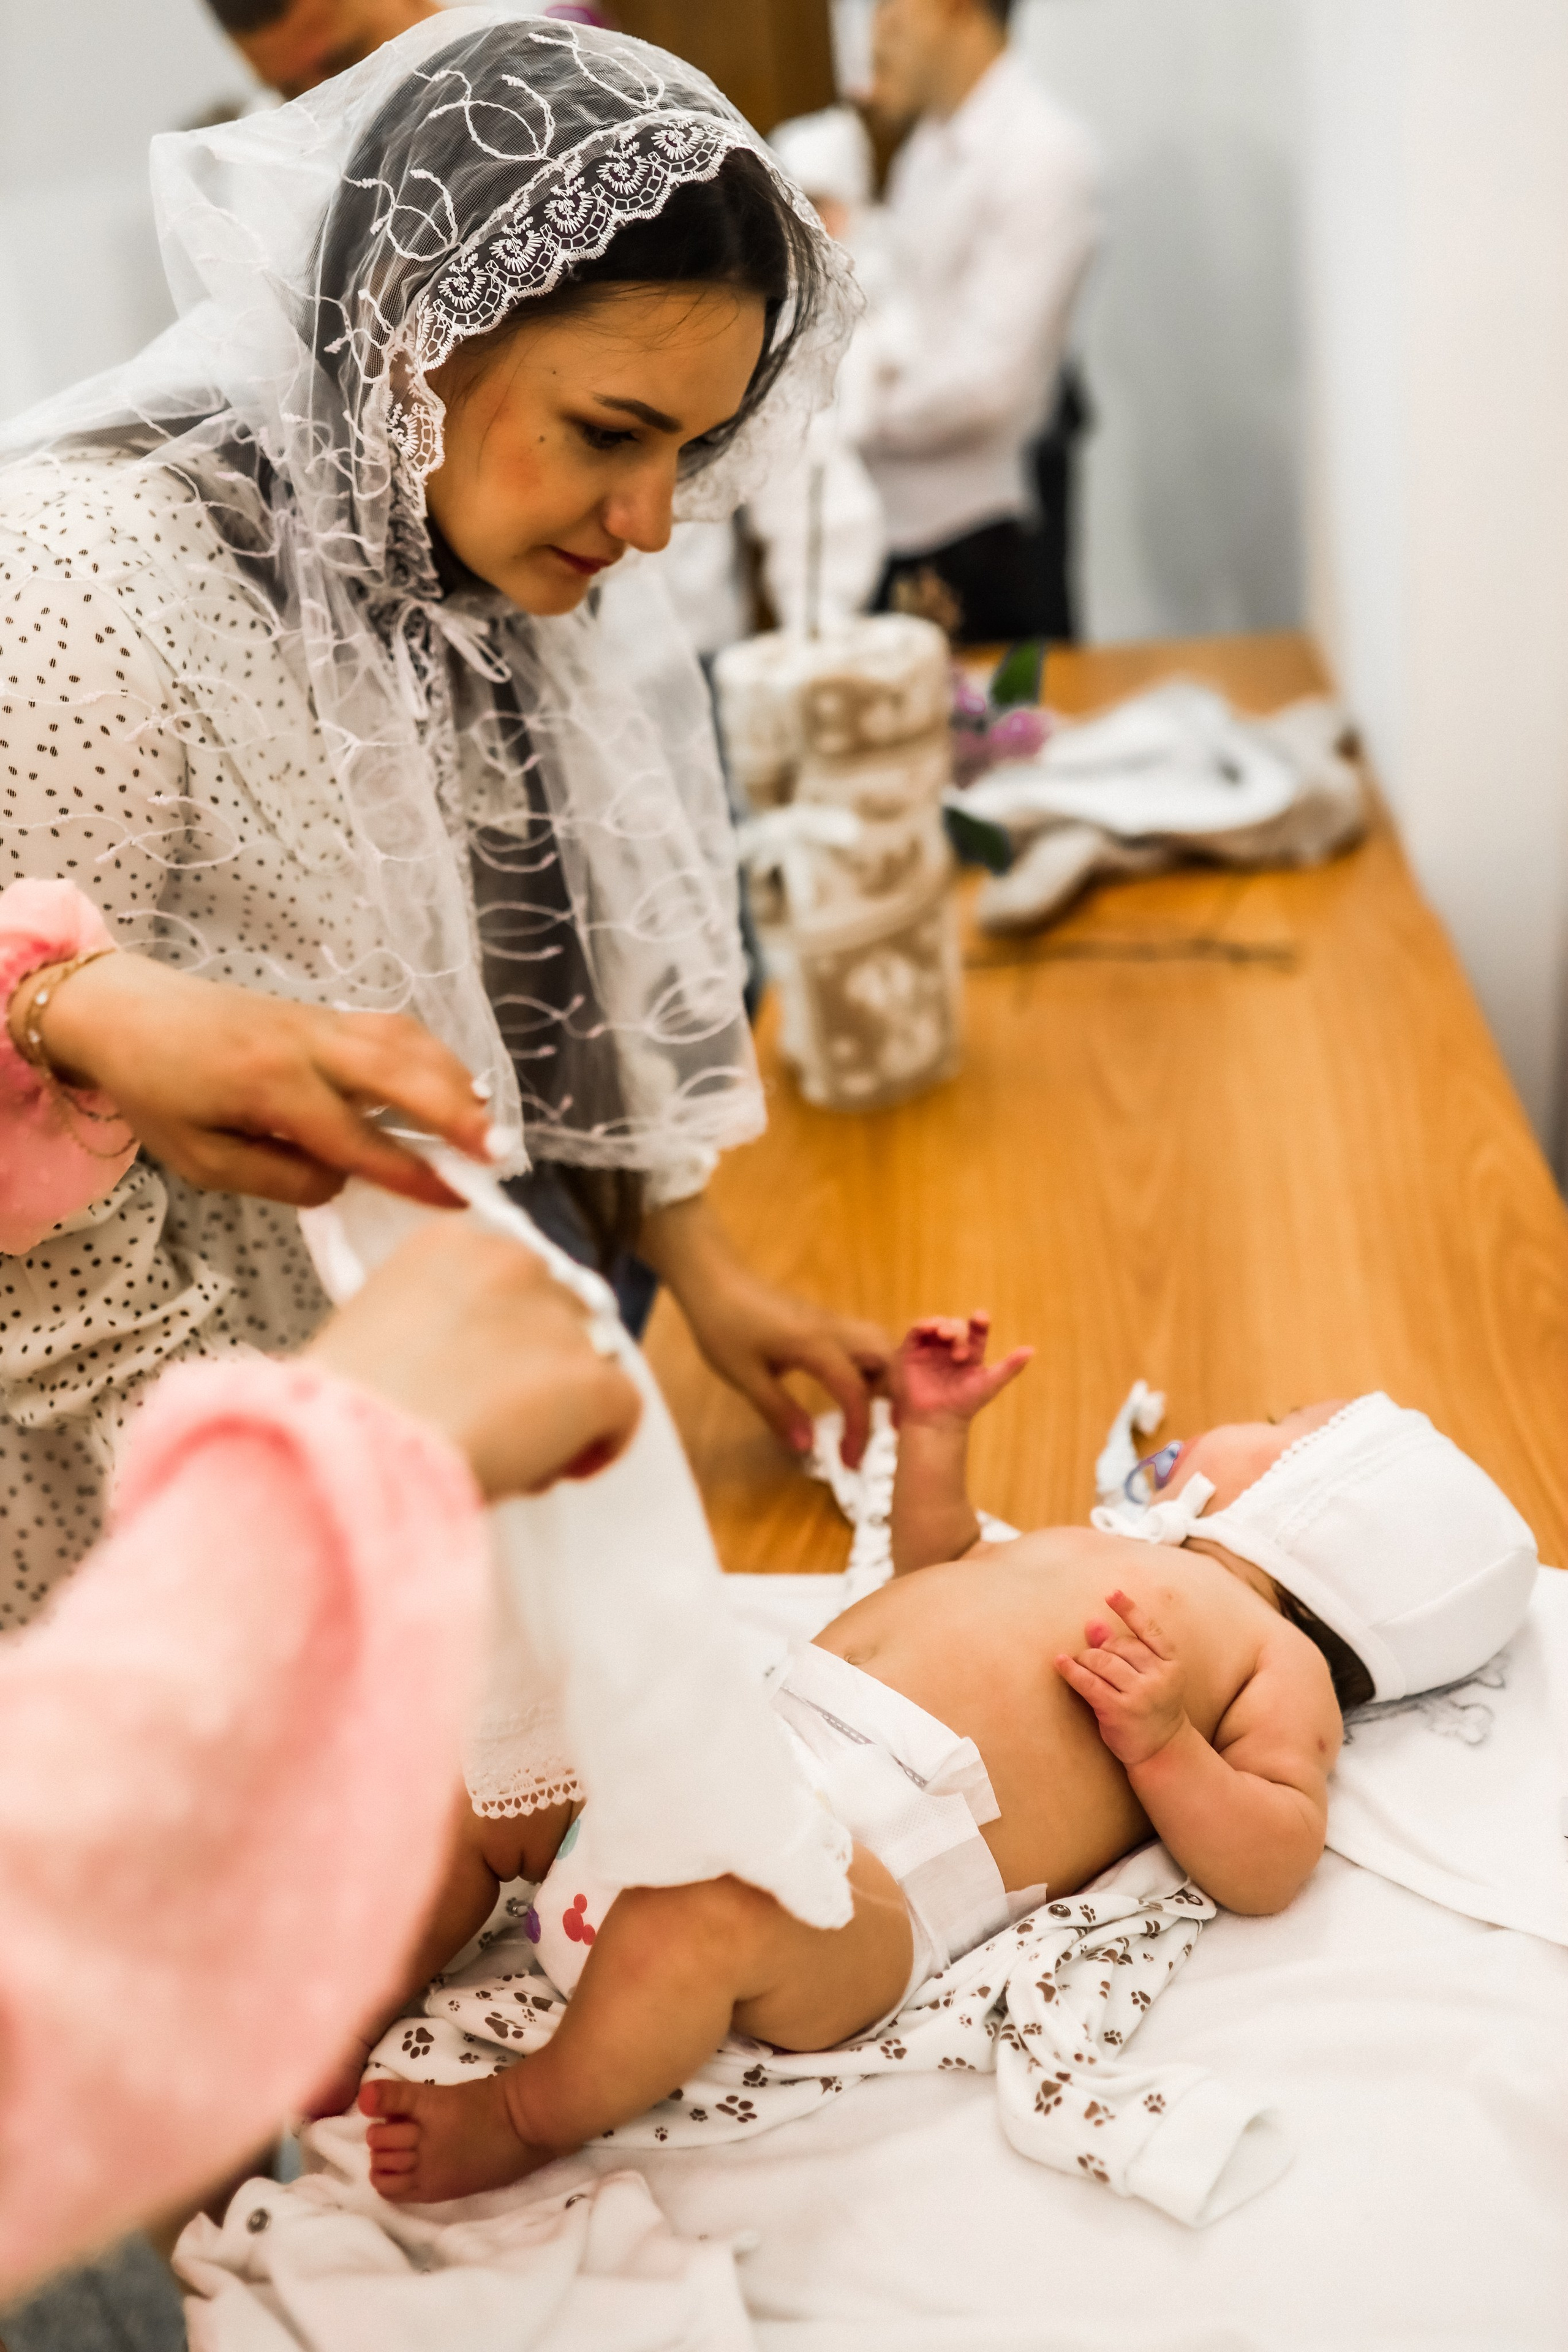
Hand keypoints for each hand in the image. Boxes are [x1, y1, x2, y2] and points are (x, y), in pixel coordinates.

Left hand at [30, 952, 499, 1211]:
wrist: (126, 1009)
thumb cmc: (157, 1090)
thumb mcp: (201, 1160)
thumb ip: (275, 1177)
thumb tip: (342, 1182)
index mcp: (269, 1087)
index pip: (356, 1139)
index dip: (409, 1173)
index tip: (453, 1201)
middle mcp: (305, 1045)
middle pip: (400, 1074)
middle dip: (456, 1114)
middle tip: (498, 1154)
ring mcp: (320, 1020)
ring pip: (406, 1043)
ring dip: (455, 1081)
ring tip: (489, 1125)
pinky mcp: (325, 1012)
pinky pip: (394, 1028)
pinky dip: (434, 1055)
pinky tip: (454, 1084)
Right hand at [307, 1223, 641, 1501]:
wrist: (349, 1454)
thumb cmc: (339, 1413)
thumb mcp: (375, 1333)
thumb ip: (434, 1326)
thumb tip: (468, 1363)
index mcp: (449, 1243)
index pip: (514, 1278)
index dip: (507, 1333)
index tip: (485, 1373)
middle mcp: (511, 1263)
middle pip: (559, 1314)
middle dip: (539, 1366)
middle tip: (502, 1419)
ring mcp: (555, 1320)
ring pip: (591, 1362)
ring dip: (565, 1406)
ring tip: (519, 1453)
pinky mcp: (588, 1378)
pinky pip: (625, 1409)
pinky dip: (603, 1443)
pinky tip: (564, 1469)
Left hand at [638, 1195, 891, 1467]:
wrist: (713, 1281)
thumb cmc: (724, 1326)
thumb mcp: (744, 1376)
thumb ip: (778, 1411)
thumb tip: (807, 1447)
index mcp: (815, 1345)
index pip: (855, 1390)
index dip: (859, 1429)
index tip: (851, 1461)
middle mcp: (834, 1330)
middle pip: (888, 1355)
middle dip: (898, 1394)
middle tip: (889, 1431)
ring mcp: (832, 1321)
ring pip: (880, 1343)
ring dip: (888, 1377)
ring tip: (876, 1412)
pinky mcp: (825, 1321)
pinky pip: (864, 1341)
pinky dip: (873, 1366)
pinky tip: (854, 1389)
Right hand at [888, 1313, 1032, 1428]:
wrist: (937, 1421)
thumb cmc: (964, 1404)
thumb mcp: (989, 1384)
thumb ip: (1010, 1368)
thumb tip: (1031, 1349)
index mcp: (971, 1353)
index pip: (976, 1332)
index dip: (979, 1323)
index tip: (981, 1318)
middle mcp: (950, 1348)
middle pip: (956, 1327)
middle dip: (958, 1332)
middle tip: (960, 1353)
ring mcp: (931, 1349)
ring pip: (937, 1325)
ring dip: (941, 1325)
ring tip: (944, 1335)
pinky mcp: (912, 1352)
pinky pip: (916, 1332)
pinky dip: (922, 1326)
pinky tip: (928, 1328)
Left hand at [1055, 1590, 1187, 1768]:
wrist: (1162, 1750)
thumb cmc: (1151, 1706)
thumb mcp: (1148, 1675)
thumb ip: (1123, 1648)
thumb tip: (1092, 1622)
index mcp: (1172, 1663)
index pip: (1149, 1629)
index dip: (1130, 1609)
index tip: (1111, 1593)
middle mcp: (1159, 1677)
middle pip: (1119, 1645)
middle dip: (1101, 1648)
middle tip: (1093, 1659)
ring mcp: (1140, 1694)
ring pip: (1102, 1661)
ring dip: (1086, 1659)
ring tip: (1081, 1664)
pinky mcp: (1119, 1710)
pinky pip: (1089, 1683)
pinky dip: (1072, 1671)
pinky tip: (1060, 1662)